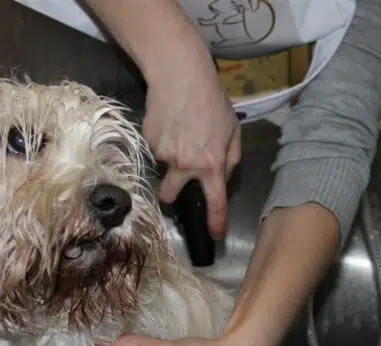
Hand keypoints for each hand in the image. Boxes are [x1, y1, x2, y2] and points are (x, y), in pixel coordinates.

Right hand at [142, 46, 240, 239]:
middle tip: (175, 179)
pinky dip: (161, 140)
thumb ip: (230, 158)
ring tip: (177, 132)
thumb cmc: (212, 101)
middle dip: (171, 194)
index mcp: (211, 164)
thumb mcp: (233, 129)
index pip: (215, 202)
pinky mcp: (147, 141)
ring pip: (163, 166)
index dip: (216, 222)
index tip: (215, 235)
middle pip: (170, 196)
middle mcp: (185, 165)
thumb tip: (222, 177)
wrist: (179, 76)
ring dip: (169, 156)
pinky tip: (168, 122)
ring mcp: (163, 154)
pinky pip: (155, 148)